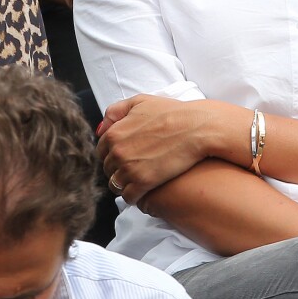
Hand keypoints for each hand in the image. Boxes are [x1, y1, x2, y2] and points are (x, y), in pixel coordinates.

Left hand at [97, 94, 240, 204]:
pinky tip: (146, 188)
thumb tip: (101, 128)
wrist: (197, 127)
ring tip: (140, 178)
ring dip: (125, 183)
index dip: (114, 152)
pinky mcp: (143, 183)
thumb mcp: (141, 101)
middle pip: (108, 169)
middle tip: (136, 165)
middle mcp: (117, 152)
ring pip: (116, 185)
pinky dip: (135, 195)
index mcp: (114, 133)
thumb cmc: (172, 112)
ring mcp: (129, 169)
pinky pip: (129, 197)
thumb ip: (116, 111)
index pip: (101, 151)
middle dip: (118, 168)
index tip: (128, 153)